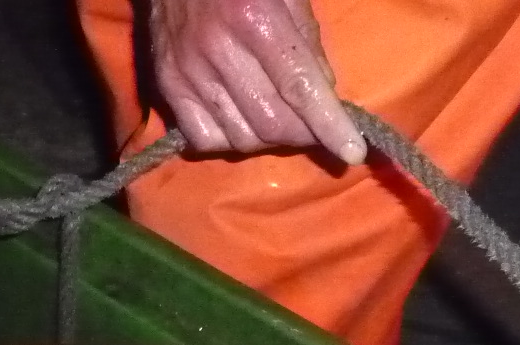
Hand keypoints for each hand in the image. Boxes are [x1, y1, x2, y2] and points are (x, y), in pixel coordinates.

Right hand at [148, 0, 365, 163]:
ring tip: (276, 117)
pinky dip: (230, 140)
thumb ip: (307, 41)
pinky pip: (205, 140)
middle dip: (302, 135)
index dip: (329, 125)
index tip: (351, 152)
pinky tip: (240, 120)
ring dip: (269, 140)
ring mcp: (188, 71)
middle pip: (271, 122)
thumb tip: (324, 93)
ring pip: (241, 138)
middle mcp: (218, 48)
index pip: (299, 87)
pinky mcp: (167, 85)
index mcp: (255, 17)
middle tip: (312, 127)